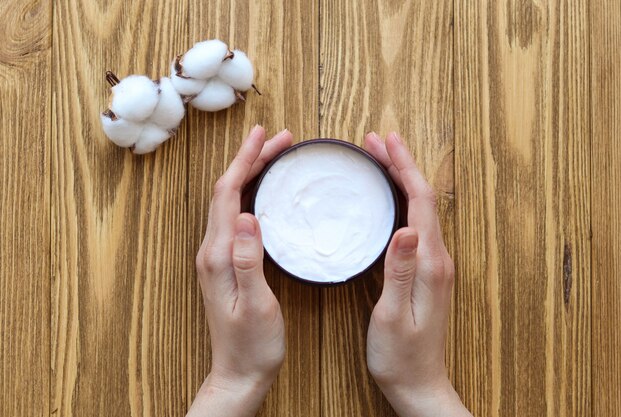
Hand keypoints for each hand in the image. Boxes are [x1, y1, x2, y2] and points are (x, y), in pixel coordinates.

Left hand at [188, 125, 292, 416]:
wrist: (239, 372)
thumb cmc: (252, 344)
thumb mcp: (256, 303)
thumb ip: (249, 259)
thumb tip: (248, 216)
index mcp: (218, 255)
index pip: (228, 195)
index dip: (244, 161)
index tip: (262, 135)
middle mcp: (212, 251)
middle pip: (227, 192)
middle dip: (250, 159)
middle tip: (278, 139)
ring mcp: (217, 256)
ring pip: (231, 201)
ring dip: (250, 173)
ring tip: (274, 156)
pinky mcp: (226, 263)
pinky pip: (235, 217)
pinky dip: (250, 195)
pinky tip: (265, 193)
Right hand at [364, 132, 470, 416]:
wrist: (419, 383)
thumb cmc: (402, 355)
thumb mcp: (394, 316)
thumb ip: (400, 272)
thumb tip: (405, 228)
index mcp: (430, 264)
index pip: (420, 202)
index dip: (404, 168)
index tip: (386, 142)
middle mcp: (437, 259)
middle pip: (422, 199)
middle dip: (401, 165)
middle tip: (375, 143)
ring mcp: (433, 265)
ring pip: (420, 209)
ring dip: (402, 180)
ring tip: (380, 161)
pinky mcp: (425, 272)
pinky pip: (416, 225)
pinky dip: (402, 202)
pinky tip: (388, 200)